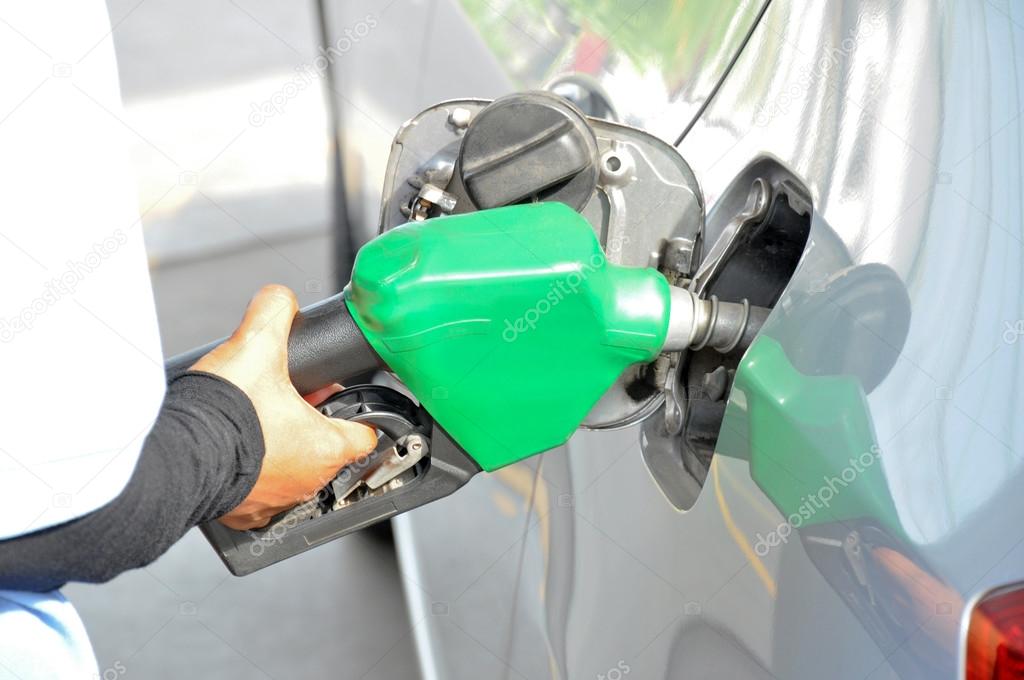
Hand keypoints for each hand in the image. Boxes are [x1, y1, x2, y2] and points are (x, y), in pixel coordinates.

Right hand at [191, 285, 376, 529]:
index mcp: (324, 448)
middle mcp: (305, 482)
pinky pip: (257, 493)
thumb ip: (275, 310)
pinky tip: (234, 447)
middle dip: (311, 422)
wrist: (175, 454)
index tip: (337, 398)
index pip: (364, 434)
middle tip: (289, 398)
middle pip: (325, 448)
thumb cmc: (224, 412)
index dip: (354, 411)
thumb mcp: (257, 342)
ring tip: (259, 419)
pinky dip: (250, 471)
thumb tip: (279, 299)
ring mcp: (273, 503)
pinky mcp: (242, 514)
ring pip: (291, 471)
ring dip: (281, 447)